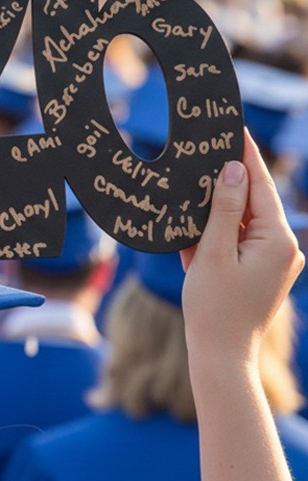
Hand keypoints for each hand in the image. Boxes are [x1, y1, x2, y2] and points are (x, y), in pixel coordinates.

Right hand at [181, 132, 304, 364]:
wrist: (221, 354)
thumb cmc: (213, 306)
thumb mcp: (212, 251)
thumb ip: (223, 208)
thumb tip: (232, 169)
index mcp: (278, 240)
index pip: (260, 185)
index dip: (246, 154)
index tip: (234, 126)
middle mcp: (283, 247)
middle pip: (252, 199)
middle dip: (228, 177)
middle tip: (207, 147)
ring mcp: (274, 259)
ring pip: (244, 218)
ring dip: (219, 205)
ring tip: (195, 181)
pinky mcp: (260, 269)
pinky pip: (239, 237)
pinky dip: (219, 228)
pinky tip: (196, 220)